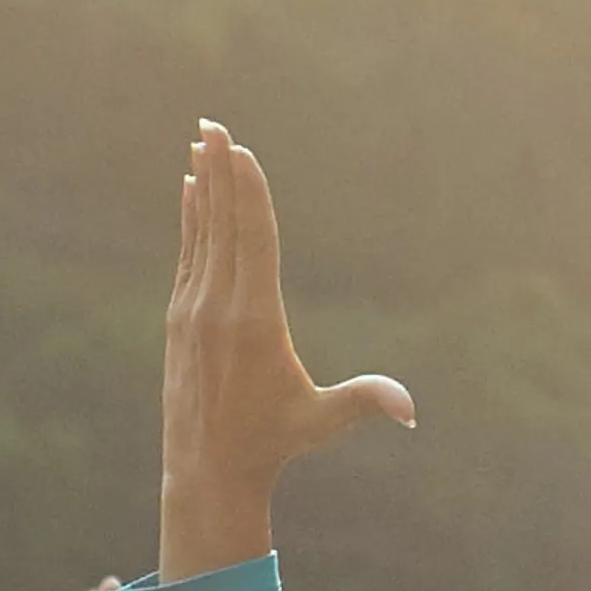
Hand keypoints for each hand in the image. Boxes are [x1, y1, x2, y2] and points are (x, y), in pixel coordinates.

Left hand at [157, 123, 412, 581]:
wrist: (206, 467)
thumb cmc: (272, 443)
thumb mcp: (322, 422)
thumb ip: (364, 402)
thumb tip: (410, 408)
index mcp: (253, 322)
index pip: (253, 242)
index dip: (248, 194)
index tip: (240, 151)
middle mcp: (217, 306)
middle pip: (222, 224)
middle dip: (218, 171)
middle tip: (211, 124)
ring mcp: (193, 308)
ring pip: (200, 232)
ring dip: (202, 184)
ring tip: (199, 142)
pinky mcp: (180, 316)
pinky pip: (188, 253)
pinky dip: (191, 218)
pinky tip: (190, 190)